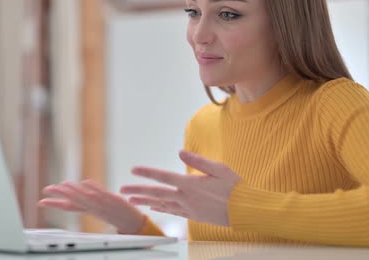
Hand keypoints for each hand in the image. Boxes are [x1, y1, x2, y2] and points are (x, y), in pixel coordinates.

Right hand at [39, 180, 146, 233]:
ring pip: (85, 197)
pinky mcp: (113, 201)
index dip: (55, 204)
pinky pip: (102, 194)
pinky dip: (94, 189)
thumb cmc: (116, 215)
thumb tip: (82, 185)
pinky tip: (86, 182)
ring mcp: (103, 205)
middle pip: (73, 201)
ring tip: (63, 184)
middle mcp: (93, 208)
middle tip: (47, 189)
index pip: (69, 206)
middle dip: (60, 195)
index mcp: (89, 210)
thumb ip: (91, 197)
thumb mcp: (100, 208)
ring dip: (74, 191)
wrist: (134, 224)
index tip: (41, 202)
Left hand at [120, 150, 240, 226]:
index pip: (163, 177)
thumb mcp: (218, 169)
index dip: (147, 173)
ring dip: (145, 201)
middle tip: (122, 189)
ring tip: (131, 200)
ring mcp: (188, 209)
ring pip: (161, 205)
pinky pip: (172, 212)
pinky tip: (153, 207)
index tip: (134, 170)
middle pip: (156, 193)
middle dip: (138, 191)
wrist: (245, 211)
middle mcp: (186, 198)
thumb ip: (197, 161)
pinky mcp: (193, 216)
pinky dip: (161, 208)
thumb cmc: (235, 187)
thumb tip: (180, 152)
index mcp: (190, 184)